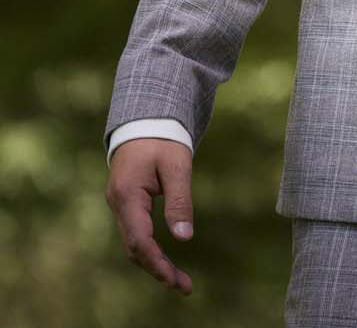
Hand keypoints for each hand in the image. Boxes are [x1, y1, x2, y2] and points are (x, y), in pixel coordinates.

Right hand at [106, 138, 195, 294]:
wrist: (144, 123)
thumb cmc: (163, 141)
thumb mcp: (177, 166)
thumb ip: (180, 201)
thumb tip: (184, 238)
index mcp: (128, 195)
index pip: (139, 239)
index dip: (156, 262)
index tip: (175, 279)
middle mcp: (118, 205)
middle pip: (134, 247)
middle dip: (157, 269)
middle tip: (184, 286)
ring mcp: (120, 206)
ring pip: (133, 243)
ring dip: (154, 263)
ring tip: (179, 281)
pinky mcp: (126, 205)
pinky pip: (135, 234)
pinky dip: (149, 250)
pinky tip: (165, 261)